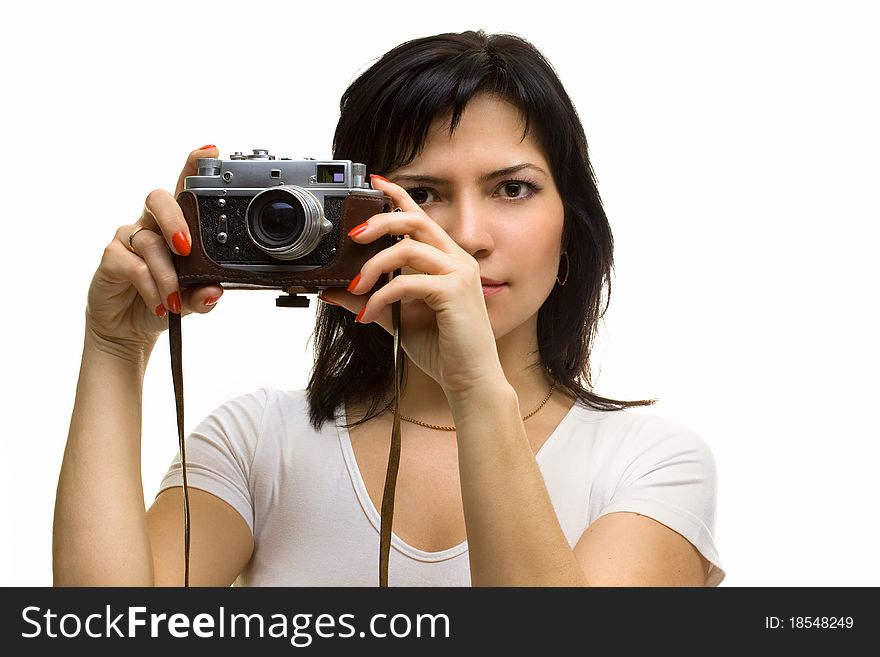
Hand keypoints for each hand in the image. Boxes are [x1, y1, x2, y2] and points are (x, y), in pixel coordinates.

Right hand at [85, 146, 224, 358]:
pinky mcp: (112, 258)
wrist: (130, 327)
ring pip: (149, 242)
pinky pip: (132, 264)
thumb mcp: (191, 300)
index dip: (193, 165)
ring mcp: (129, 239)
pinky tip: (159, 304)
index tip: (210, 151)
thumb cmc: (164, 300)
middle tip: (187, 247)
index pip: (184, 189)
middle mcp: (152, 224)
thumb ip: (204, 295)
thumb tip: (214, 292)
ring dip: (166, 274)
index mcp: (176, 225)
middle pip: (158, 199)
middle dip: (175, 219)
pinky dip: (149, 285)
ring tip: (174, 300)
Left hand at [319, 175, 504, 396]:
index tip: (374, 182)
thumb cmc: (442, 348)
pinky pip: (407, 282)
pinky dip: (382, 297)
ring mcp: (458, 273)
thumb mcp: (396, 318)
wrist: (469, 380)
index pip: (421, 217)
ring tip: (356, 288)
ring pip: (407, 247)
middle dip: (380, 220)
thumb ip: (370, 300)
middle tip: (352, 234)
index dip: (398, 196)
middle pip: (415, 221)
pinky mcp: (454, 292)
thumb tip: (333, 291)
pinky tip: (369, 314)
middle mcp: (456, 260)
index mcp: (446, 261)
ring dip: (373, 266)